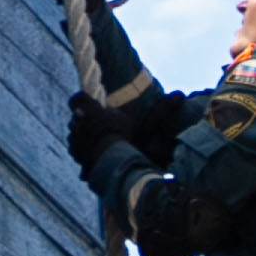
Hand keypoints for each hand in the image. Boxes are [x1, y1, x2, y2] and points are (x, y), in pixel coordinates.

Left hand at [71, 83, 188, 170]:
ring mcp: (74, 136)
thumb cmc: (126, 138)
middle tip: (100, 127)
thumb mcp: (144, 122)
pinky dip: (81, 148)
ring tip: (99, 142)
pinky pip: (74, 146)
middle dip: (86, 120)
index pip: (76, 98)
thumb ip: (159, 110)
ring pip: (75, 131)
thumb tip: (182, 95)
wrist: (112, 160)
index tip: (89, 105)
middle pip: (77, 116)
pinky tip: (94, 152)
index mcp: (91, 108)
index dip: (81, 100)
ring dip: (84, 135)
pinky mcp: (73, 150)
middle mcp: (78, 120)